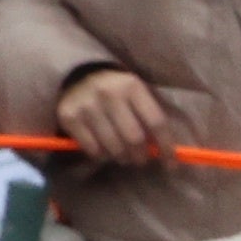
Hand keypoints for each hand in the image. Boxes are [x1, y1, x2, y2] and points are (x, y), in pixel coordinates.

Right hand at [54, 68, 174, 166]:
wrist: (78, 75)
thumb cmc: (117, 91)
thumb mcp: (138, 96)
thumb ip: (152, 119)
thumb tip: (168, 154)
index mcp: (132, 86)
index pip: (156, 122)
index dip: (166, 147)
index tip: (171, 165)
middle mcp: (109, 93)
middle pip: (134, 139)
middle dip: (141, 156)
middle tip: (141, 160)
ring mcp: (87, 105)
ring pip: (113, 147)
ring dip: (122, 158)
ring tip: (123, 156)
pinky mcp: (69, 116)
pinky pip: (92, 149)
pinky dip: (102, 156)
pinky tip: (104, 151)